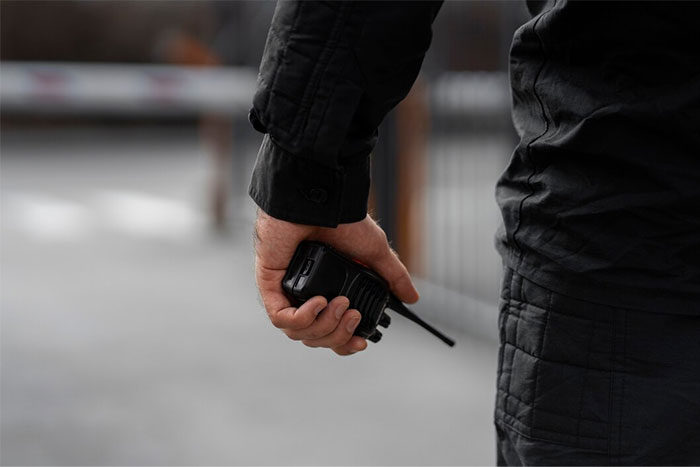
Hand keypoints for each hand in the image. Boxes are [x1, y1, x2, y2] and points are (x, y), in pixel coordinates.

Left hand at [254, 210, 418, 355]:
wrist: (322, 203)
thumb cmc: (343, 221)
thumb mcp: (374, 252)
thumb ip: (392, 277)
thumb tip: (412, 297)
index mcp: (327, 291)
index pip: (331, 332)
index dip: (345, 343)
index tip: (361, 342)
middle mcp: (305, 295)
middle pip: (316, 338)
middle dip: (338, 335)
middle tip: (351, 315)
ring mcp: (286, 291)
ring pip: (299, 333)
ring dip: (323, 326)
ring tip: (338, 304)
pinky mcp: (270, 285)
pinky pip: (280, 318)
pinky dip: (302, 317)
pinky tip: (318, 302)